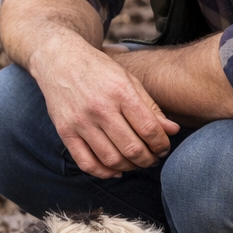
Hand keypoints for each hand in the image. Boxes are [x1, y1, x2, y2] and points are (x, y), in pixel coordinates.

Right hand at [29, 32, 178, 178]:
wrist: (60, 60)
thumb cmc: (99, 70)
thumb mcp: (128, 80)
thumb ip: (150, 107)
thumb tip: (172, 131)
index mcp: (120, 92)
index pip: (149, 129)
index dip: (161, 144)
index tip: (163, 147)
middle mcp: (100, 108)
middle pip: (132, 148)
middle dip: (148, 159)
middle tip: (152, 158)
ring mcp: (80, 122)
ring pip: (111, 160)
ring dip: (129, 167)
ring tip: (136, 162)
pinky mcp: (65, 132)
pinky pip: (86, 163)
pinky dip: (104, 172)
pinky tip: (115, 170)